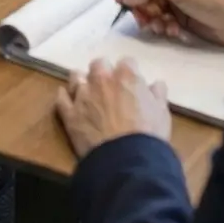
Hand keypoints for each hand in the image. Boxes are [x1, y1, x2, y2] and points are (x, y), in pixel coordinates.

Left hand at [55, 59, 171, 158]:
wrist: (127, 160)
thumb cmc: (149, 135)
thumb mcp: (162, 113)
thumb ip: (157, 95)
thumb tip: (157, 84)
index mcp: (126, 76)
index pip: (127, 62)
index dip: (129, 72)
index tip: (132, 81)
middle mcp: (101, 79)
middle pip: (99, 65)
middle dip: (104, 72)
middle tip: (109, 86)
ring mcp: (83, 95)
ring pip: (76, 77)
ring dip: (81, 81)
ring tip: (86, 90)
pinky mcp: (70, 113)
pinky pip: (61, 99)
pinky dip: (63, 96)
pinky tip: (65, 97)